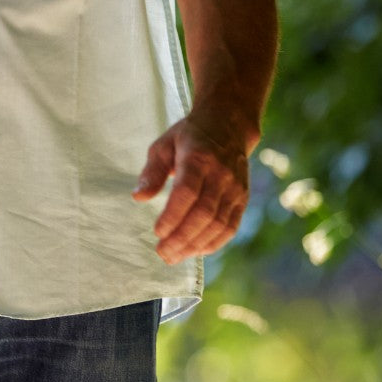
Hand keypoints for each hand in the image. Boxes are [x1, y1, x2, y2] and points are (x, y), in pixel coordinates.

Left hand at [133, 113, 249, 263]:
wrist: (228, 125)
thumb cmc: (188, 137)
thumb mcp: (163, 145)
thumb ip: (151, 172)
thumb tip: (138, 197)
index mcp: (198, 158)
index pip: (187, 193)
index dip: (172, 216)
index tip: (157, 232)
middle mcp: (221, 175)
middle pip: (204, 213)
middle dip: (182, 238)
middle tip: (162, 253)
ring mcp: (235, 188)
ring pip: (218, 224)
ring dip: (196, 245)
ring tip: (174, 256)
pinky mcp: (242, 198)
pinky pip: (231, 226)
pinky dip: (214, 243)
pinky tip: (196, 251)